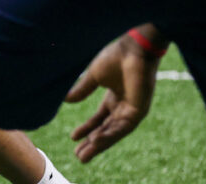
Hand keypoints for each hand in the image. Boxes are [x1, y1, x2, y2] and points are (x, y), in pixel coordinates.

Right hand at [64, 33, 161, 162]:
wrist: (132, 48)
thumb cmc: (115, 57)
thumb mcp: (94, 76)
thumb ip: (82, 89)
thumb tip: (66, 99)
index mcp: (114, 98)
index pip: (99, 119)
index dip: (86, 129)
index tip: (73, 138)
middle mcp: (123, 107)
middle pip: (106, 130)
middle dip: (92, 143)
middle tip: (79, 157)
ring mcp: (132, 110)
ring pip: (114, 132)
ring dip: (100, 144)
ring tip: (85, 155)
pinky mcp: (139, 111)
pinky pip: (122, 127)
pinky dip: (109, 134)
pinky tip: (96, 140)